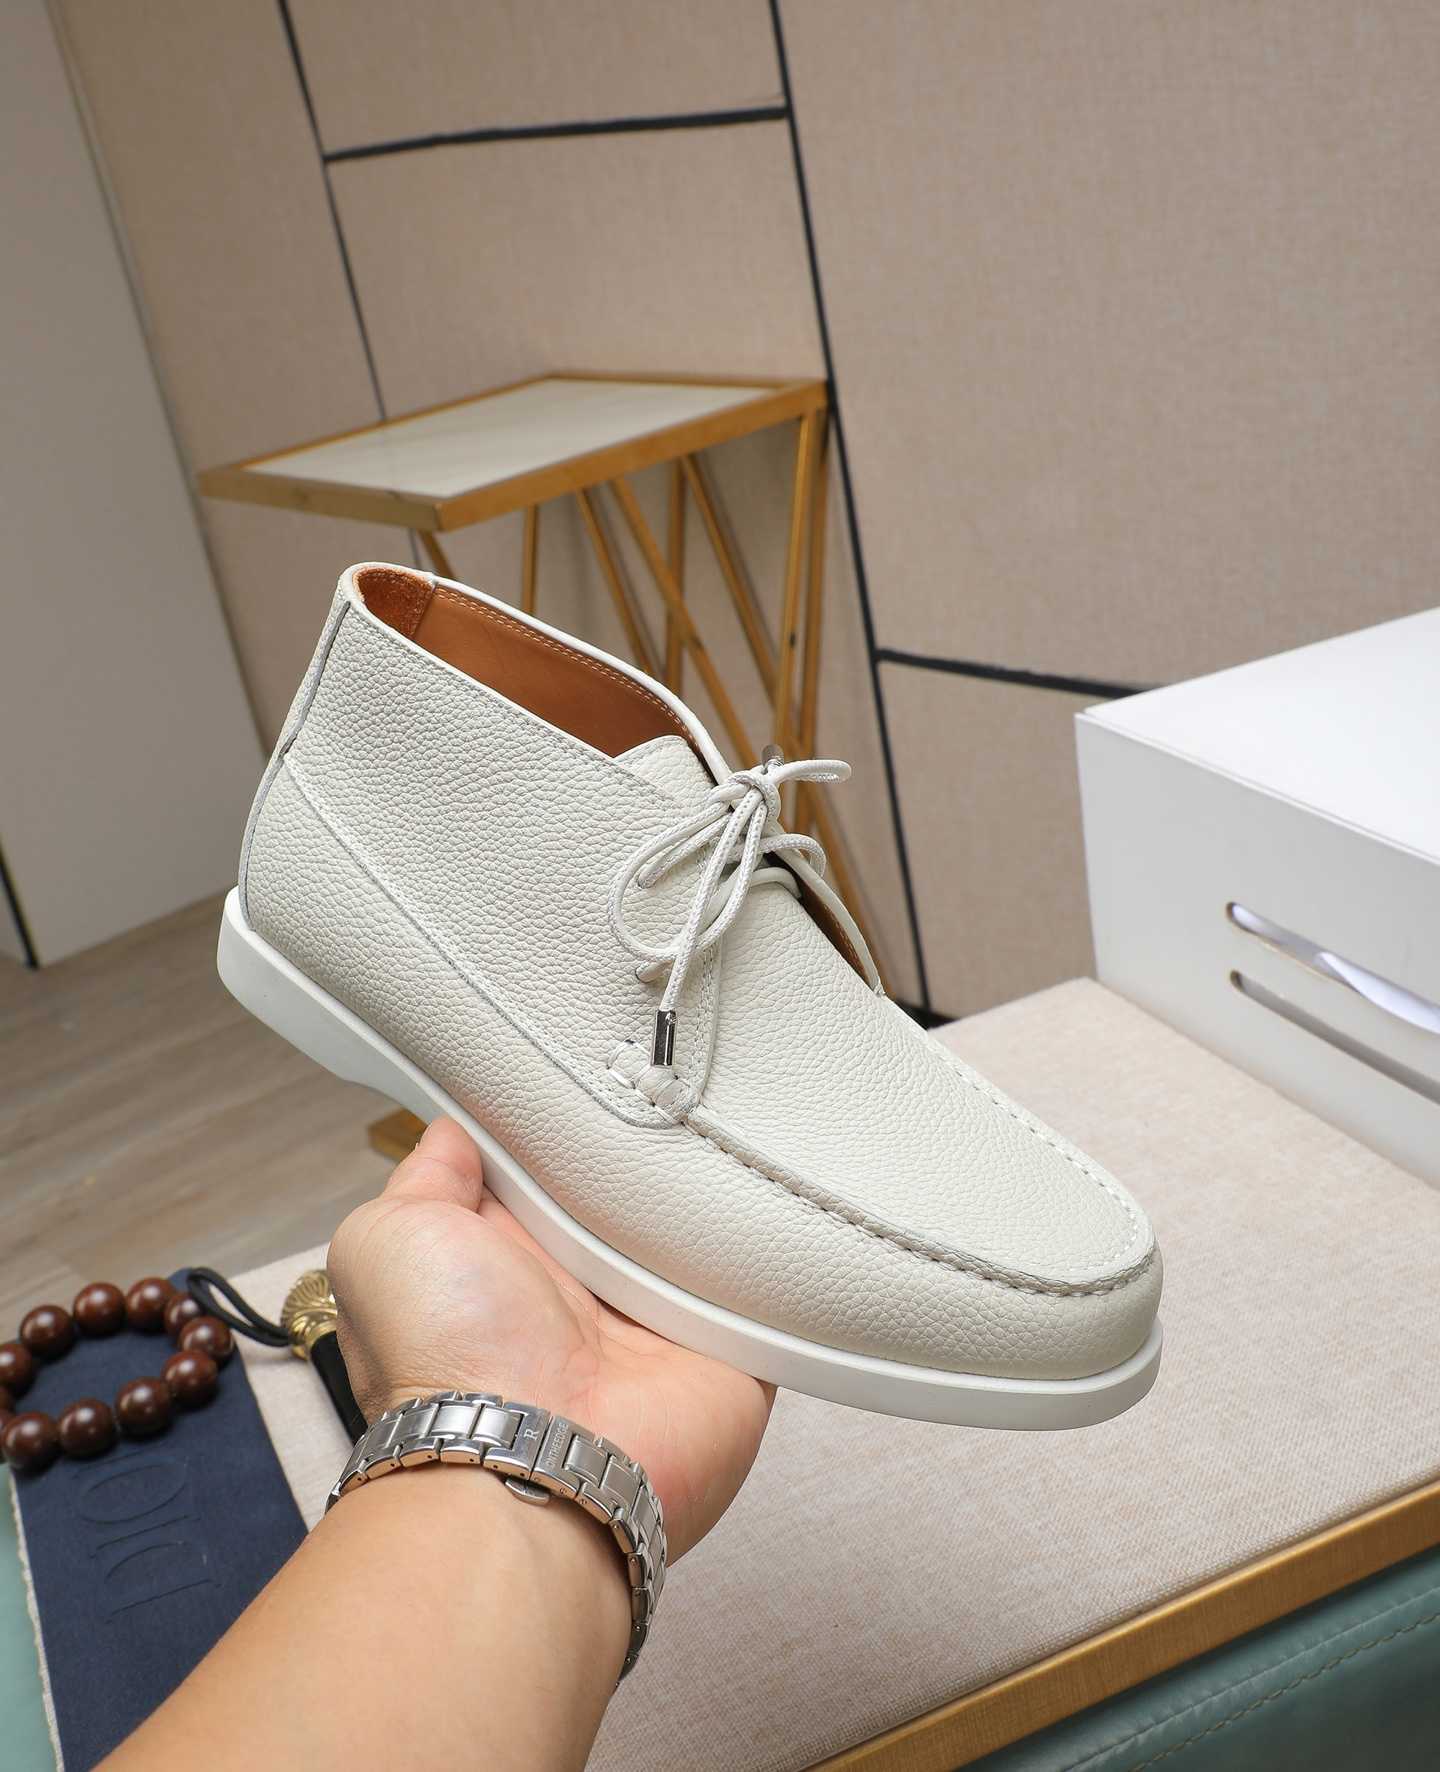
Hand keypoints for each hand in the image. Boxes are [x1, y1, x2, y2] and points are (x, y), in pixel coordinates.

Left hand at [328, 1118, 773, 1558]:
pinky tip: (785, 1188)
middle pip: (636, 1194)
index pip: (551, 1169)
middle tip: (675, 1075)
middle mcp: (588, 1290)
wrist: (535, 1465)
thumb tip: (456, 1133)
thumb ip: (427, 1179)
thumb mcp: (390, 1240)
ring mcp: (662, 1323)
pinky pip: (771, 1287)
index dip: (566, 1118)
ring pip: (706, 1232)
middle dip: (652, 1144)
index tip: (590, 1061)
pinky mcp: (734, 1352)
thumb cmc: (447, 1356)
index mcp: (514, 1256)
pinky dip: (779, 1248)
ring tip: (739, 1116)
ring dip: (719, 1190)